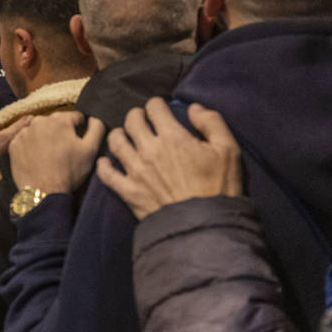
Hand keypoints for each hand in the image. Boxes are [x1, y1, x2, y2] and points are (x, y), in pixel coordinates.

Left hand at [8, 112, 103, 192]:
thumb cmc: (69, 172)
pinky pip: (26, 141)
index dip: (80, 128)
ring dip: (45, 138)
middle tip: (65, 151)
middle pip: (55, 122)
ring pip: (40, 131)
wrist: (43, 193)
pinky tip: (38, 159)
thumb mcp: (90, 150)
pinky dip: (31, 146)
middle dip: (61, 132)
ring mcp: (24, 133)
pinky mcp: (13, 144)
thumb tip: (93, 118)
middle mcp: (39, 121)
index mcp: (60, 120)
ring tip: (51, 156)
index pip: (75, 117)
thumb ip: (96, 129)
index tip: (79, 141)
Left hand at [97, 99, 241, 219]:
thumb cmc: (219, 188)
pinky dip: (103, 165)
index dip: (157, 105)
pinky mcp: (128, 192)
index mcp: (173, 137)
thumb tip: (193, 107)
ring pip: (116, 142)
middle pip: (132, 120)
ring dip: (120, 134)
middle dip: (137, 115)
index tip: (161, 110)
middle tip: (143, 120)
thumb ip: (211, 122)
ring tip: (126, 136)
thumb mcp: (228, 150)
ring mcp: (135, 171)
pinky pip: (107, 174)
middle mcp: (149, 150)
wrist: (205, 227)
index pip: (154, 107)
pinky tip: (106, 162)